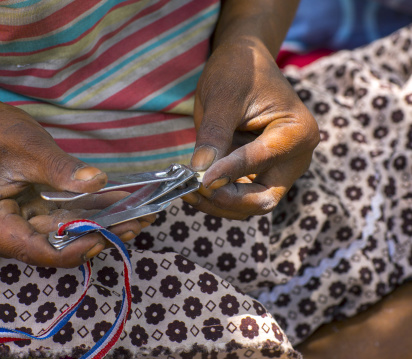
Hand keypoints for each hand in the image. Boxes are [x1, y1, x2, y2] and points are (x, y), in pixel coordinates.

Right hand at [0, 92, 151, 266]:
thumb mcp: (27, 146)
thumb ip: (61, 168)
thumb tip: (98, 181)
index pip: (35, 251)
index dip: (74, 250)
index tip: (107, 237)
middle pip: (56, 245)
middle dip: (100, 233)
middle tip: (139, 221)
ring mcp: (15, 230)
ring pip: (65, 235)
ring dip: (102, 224)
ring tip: (141, 214)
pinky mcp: (30, 220)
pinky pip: (64, 220)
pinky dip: (92, 212)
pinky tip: (123, 204)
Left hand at [183, 39, 318, 218]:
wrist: (245, 62)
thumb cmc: (238, 70)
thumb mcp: (222, 97)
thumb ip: (214, 135)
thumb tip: (201, 173)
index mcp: (296, 132)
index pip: (260, 161)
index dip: (228, 172)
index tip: (199, 180)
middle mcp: (296, 158)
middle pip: (263, 198)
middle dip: (226, 200)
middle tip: (192, 191)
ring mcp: (281, 169)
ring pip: (251, 204)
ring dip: (219, 203)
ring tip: (187, 190)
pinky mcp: (263, 173)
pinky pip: (243, 195)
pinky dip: (220, 196)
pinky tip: (195, 187)